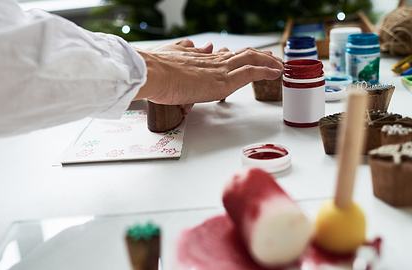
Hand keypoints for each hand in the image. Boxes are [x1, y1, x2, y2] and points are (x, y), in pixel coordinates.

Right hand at [135, 39, 282, 104]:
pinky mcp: (224, 81)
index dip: (239, 56)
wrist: (153, 74)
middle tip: (271, 58)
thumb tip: (192, 44)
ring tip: (279, 65)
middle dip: (259, 56)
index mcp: (200, 58)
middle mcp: (213, 61)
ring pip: (251, 60)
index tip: (247, 56)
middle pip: (242, 54)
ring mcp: (220, 70)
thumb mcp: (169, 55)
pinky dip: (266, 71)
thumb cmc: (156, 70)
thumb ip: (182, 50)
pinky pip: (251, 73)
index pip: (225, 55)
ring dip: (268, 62)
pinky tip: (276, 73)